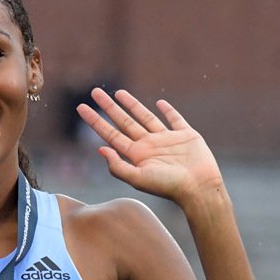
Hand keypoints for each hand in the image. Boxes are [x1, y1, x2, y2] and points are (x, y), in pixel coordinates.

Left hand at [76, 88, 222, 205]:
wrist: (199, 188)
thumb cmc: (168, 186)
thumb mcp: (138, 179)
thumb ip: (118, 166)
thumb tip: (100, 149)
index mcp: (136, 155)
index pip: (110, 134)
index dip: (95, 121)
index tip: (80, 107)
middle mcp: (148, 145)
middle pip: (123, 122)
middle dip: (109, 107)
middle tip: (94, 91)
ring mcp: (167, 140)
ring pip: (145, 117)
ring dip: (132, 105)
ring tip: (119, 92)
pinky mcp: (186, 135)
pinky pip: (175, 120)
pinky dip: (168, 111)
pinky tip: (160, 103)